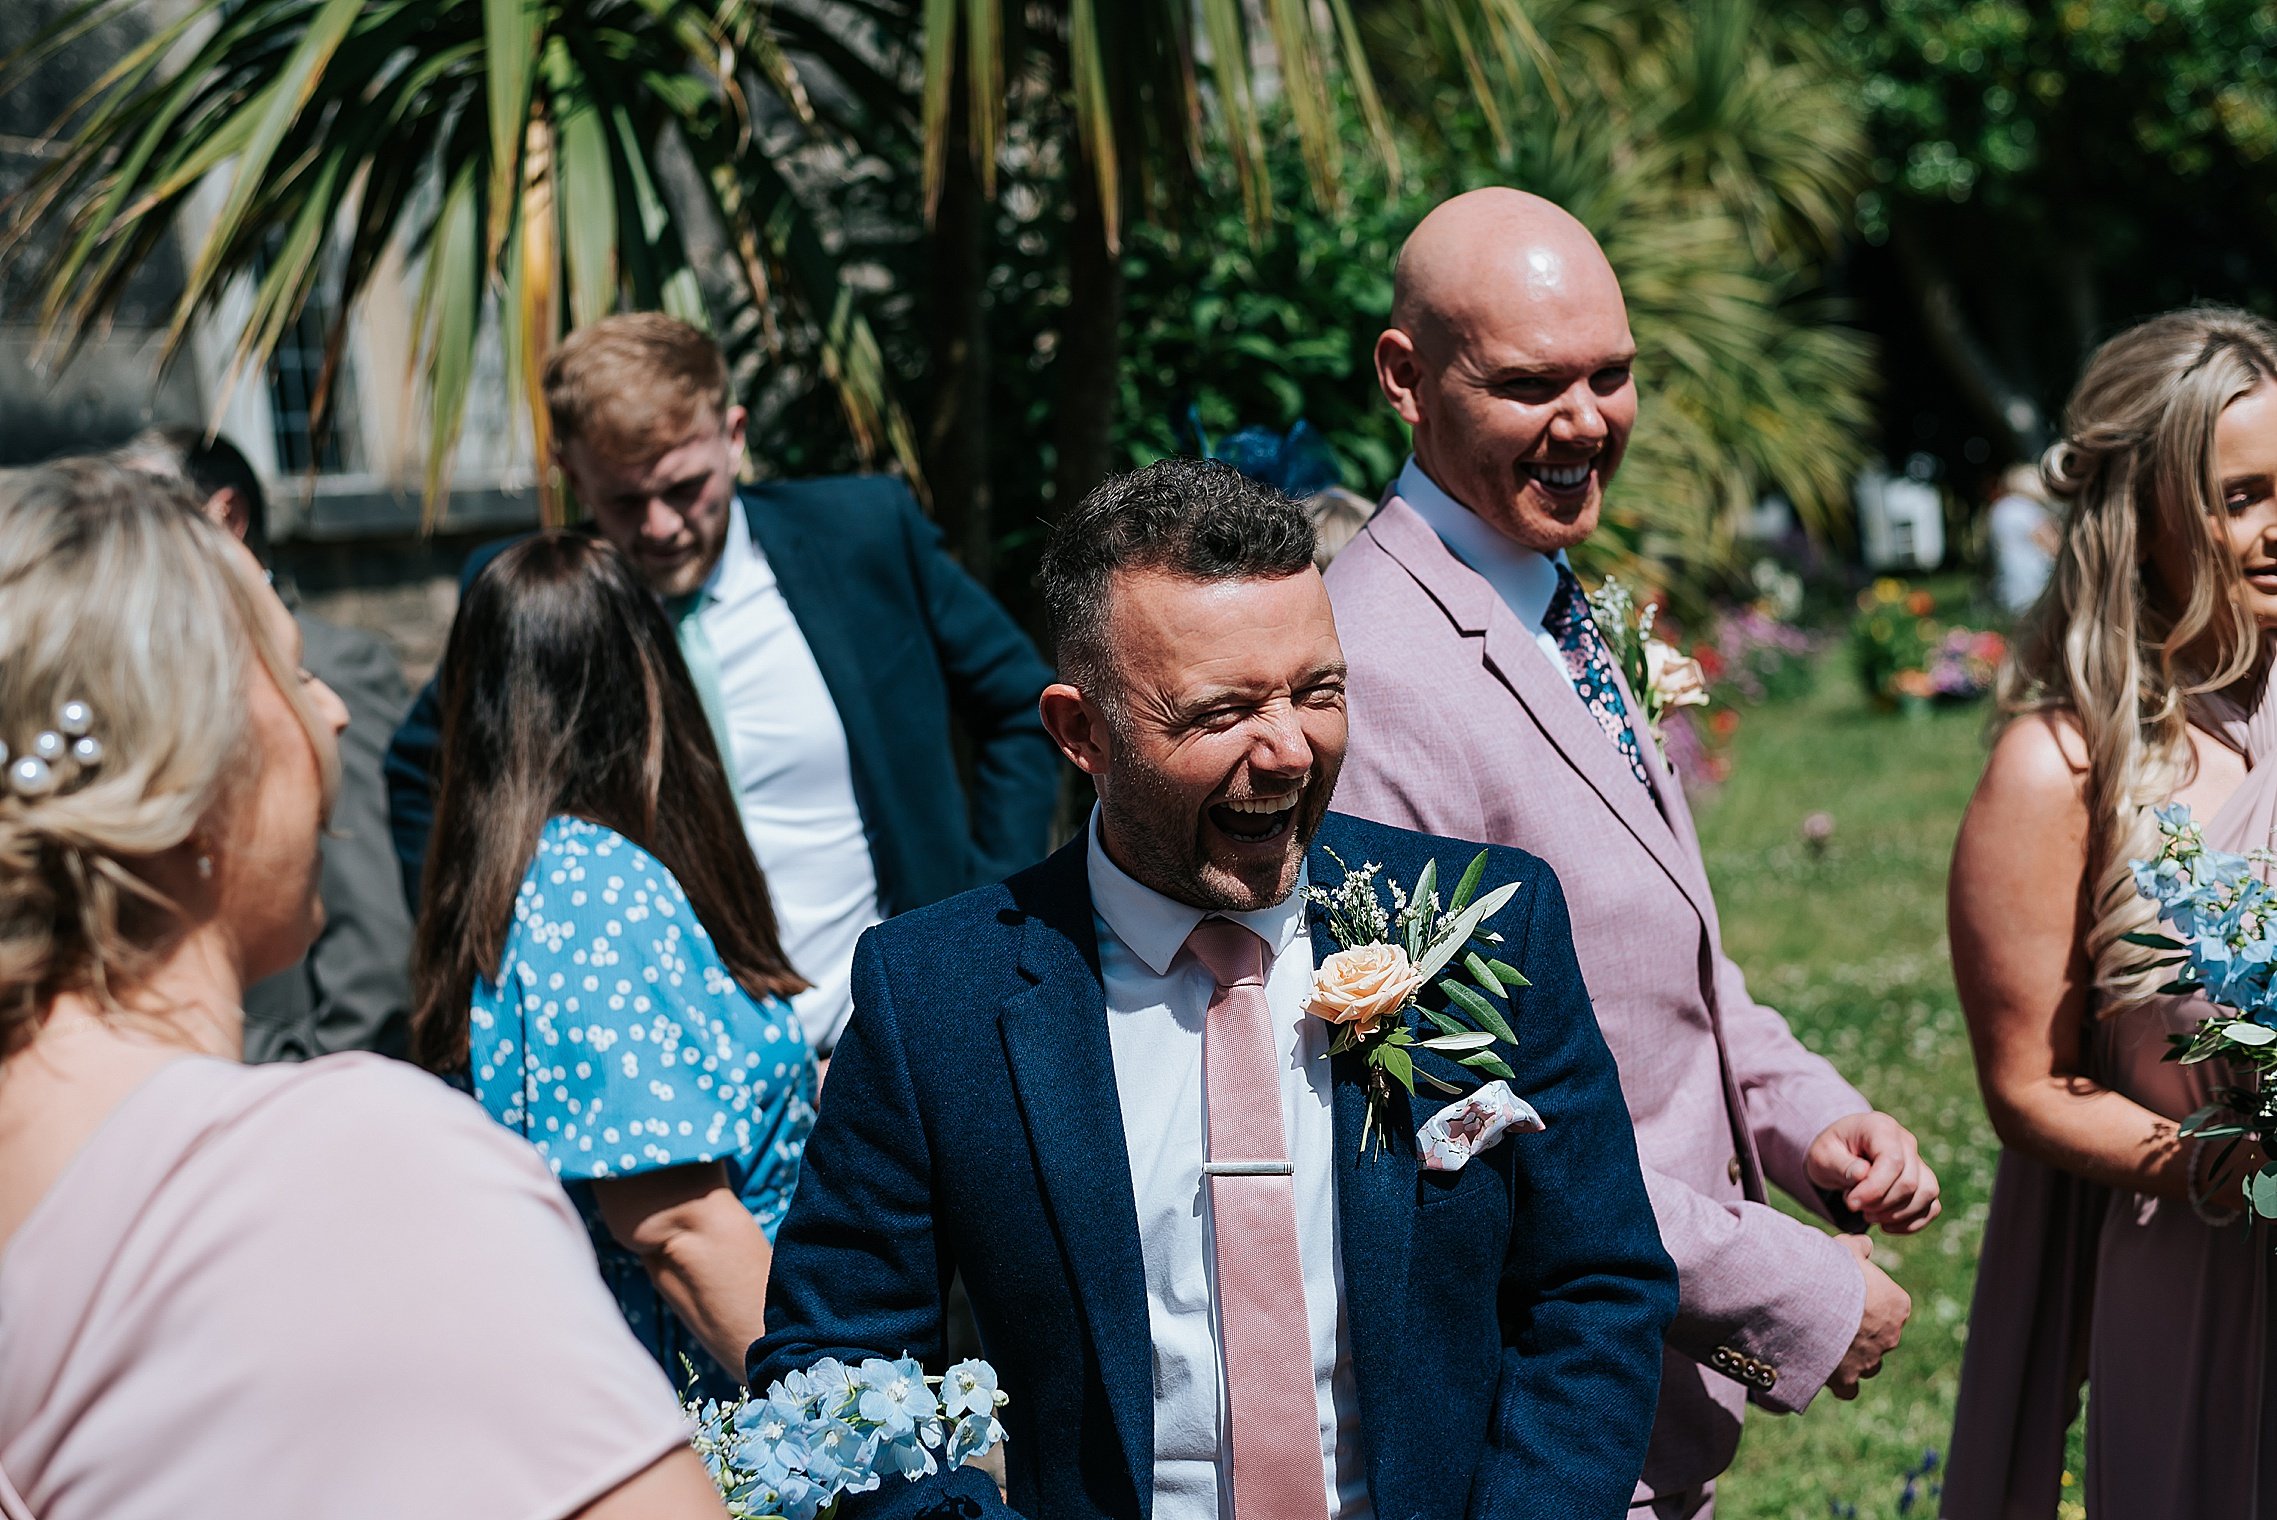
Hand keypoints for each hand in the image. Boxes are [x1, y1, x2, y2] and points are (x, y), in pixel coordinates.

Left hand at [1806, 1111, 1941, 1232]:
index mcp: (1881, 1128)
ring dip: (1897, 1214)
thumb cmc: (1830, 1151)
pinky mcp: (1923, 1181)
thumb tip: (1862, 1174)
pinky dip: (1912, 1222)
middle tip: (1854, 1205)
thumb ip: (1840, 1164)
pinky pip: (1931, 1206)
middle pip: (1909, 1182)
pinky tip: (1886, 1226)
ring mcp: (1918, 1161)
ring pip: (1926, 1194)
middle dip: (1880, 1204)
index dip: (1874, 1189)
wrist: (1838, 1152)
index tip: (1851, 1203)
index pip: (1892, 1161)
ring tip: (1868, 1215)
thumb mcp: (1823, 1155)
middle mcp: (1906, 1142)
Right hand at [1827, 1234, 1909, 1400]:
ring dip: (1854, 1356)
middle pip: (1880, 1335)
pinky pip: (1849, 1389)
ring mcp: (1871, 1360)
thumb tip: (1866, 1244)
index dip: (1866, 1297)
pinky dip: (1840, 1382)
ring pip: (1870, 1363)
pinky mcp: (1847, 1378)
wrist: (1809, 1300)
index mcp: (1898, 1305)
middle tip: (1830, 1313)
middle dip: (1860, 1328)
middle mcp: (1891, 1336)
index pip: (1890, 1304)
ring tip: (1825, 1341)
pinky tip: (1822, 1369)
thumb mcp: (1846, 1246)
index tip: (1844, 1290)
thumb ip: (1860, 1246)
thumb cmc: (1831, 1270)